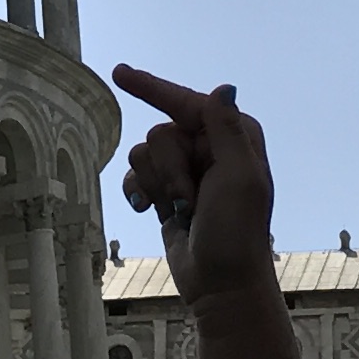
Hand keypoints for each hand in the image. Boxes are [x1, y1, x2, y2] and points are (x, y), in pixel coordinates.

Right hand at [113, 67, 277, 308]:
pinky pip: (136, 175)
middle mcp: (211, 147)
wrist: (221, 284)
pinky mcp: (167, 192)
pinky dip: (140, 193)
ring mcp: (188, 171)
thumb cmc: (237, 232)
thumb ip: (227, 130)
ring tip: (181, 211)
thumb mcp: (238, 178)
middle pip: (161, 134)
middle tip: (190, 200)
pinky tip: (149, 210)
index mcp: (236, 137)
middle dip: (169, 169)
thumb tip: (224, 88)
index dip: (152, 88)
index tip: (119, 74)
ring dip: (157, 186)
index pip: (188, 103)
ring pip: (144, 155)